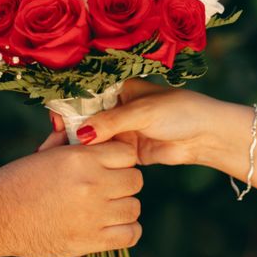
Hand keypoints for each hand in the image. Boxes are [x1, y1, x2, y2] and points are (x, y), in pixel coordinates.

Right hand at [0, 141, 142, 256]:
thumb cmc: (14, 182)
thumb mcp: (44, 154)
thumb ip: (68, 142)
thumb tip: (85, 132)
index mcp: (81, 158)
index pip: (127, 152)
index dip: (121, 159)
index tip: (111, 166)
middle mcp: (92, 183)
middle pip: (135, 180)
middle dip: (123, 183)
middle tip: (107, 188)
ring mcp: (94, 213)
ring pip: (134, 207)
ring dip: (123, 207)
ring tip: (105, 209)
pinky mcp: (91, 240)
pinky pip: (131, 234)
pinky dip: (126, 231)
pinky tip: (111, 228)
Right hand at [41, 79, 228, 165]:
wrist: (207, 136)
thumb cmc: (181, 112)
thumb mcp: (144, 112)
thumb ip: (112, 122)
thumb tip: (81, 134)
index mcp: (120, 89)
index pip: (86, 94)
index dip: (68, 105)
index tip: (54, 119)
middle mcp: (117, 108)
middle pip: (85, 118)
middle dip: (67, 130)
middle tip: (49, 145)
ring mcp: (122, 130)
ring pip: (91, 138)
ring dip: (75, 147)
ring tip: (52, 159)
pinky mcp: (127, 151)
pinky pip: (103, 154)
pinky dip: (89, 160)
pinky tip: (72, 167)